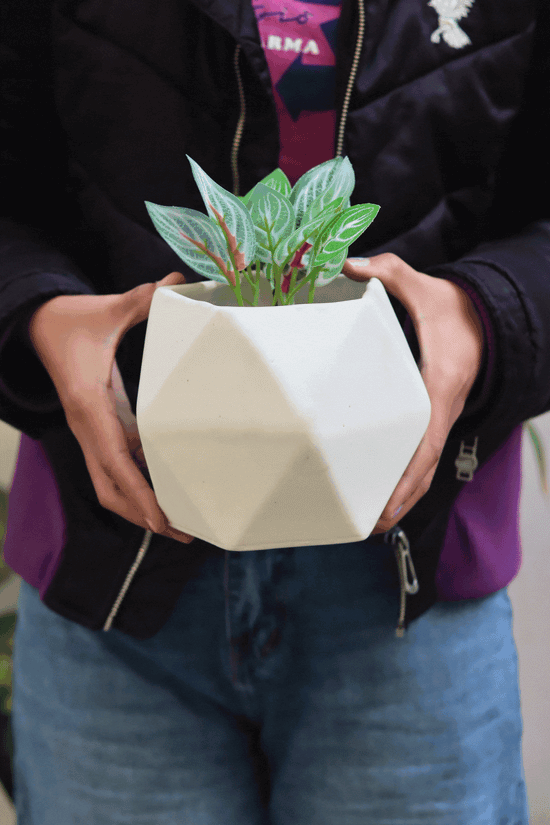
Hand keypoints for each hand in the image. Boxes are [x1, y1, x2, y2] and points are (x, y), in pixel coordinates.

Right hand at [28, 272, 193, 542]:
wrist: (38, 325)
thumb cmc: (74, 320)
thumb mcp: (108, 310)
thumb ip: (142, 300)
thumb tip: (176, 282)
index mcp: (89, 405)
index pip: (114, 459)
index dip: (138, 492)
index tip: (161, 518)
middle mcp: (87, 427)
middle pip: (111, 487)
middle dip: (143, 514)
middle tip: (183, 532)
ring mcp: (88, 433)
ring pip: (108, 485)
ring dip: (138, 508)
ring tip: (177, 525)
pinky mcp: (94, 431)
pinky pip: (112, 469)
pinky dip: (134, 488)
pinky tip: (162, 495)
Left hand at [343, 254, 483, 533]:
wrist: (484, 318)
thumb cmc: (453, 308)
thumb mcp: (424, 286)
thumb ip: (390, 273)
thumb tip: (351, 264)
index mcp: (440, 384)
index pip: (425, 437)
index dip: (409, 472)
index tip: (390, 499)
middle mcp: (442, 408)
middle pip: (425, 466)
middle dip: (401, 498)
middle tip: (371, 525)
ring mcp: (440, 417)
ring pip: (426, 467)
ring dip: (404, 497)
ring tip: (375, 523)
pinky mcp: (434, 417)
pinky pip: (423, 455)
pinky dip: (408, 480)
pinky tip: (387, 495)